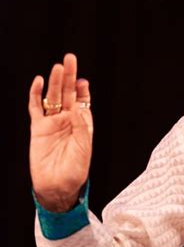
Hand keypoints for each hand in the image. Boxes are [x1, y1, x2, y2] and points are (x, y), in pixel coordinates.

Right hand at [29, 53, 92, 210]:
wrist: (57, 187)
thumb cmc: (75, 171)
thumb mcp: (83, 148)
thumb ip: (80, 127)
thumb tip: (77, 107)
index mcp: (82, 125)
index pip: (82, 102)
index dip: (82, 91)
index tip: (83, 81)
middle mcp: (67, 121)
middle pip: (67, 94)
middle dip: (69, 77)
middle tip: (70, 59)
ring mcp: (51, 123)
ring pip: (52, 97)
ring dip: (55, 82)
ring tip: (58, 67)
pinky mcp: (38, 129)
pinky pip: (35, 108)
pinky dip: (36, 94)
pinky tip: (39, 82)